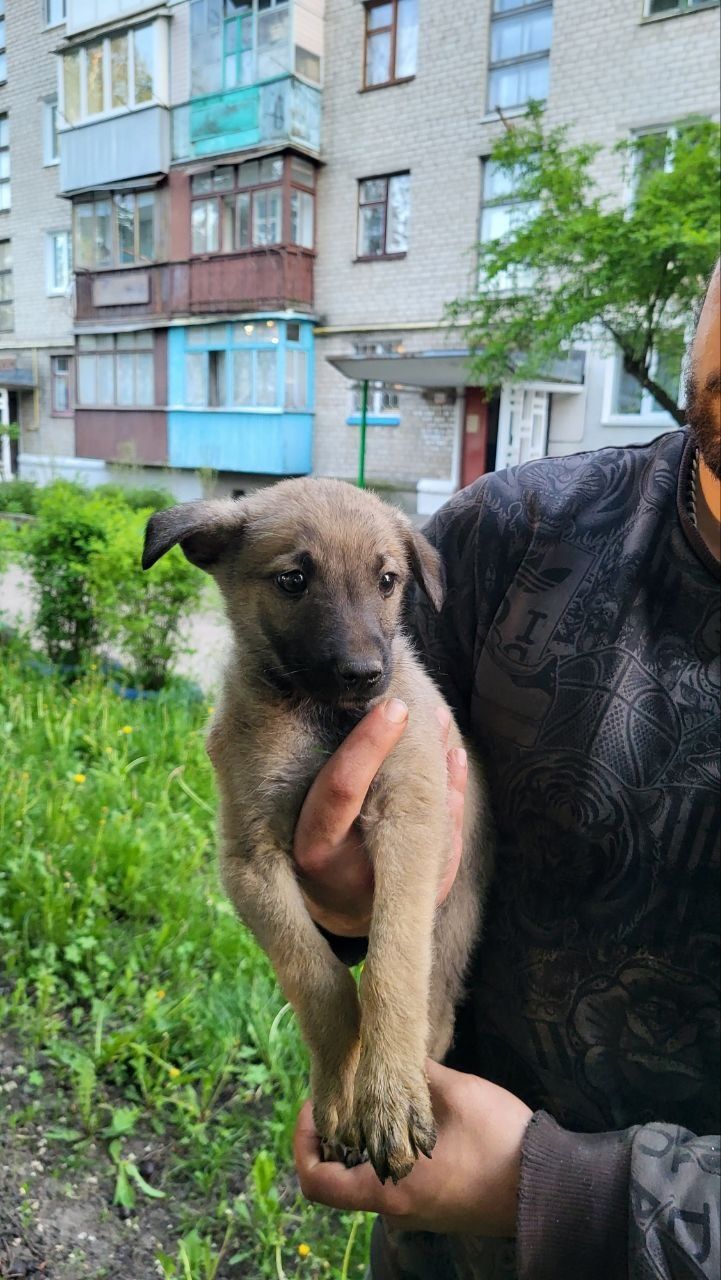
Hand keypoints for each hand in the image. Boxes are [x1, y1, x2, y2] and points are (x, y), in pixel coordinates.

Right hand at [293, 699, 467, 936]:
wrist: (334, 911)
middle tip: (431, 711)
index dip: (370, 745)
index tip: (394, 706)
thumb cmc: (312, 844)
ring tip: (442, 724)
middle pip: (394, 805)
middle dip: (417, 755)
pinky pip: (448, 840)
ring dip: (441, 770)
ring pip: (429, 822)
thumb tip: (353, 702)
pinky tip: (454, 762)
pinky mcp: (425, 892)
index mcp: (313, 845)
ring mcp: (394, 887)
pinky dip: (453, 797)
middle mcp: (352, 872)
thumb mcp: (303, 815)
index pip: (341, 788)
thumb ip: (325, 775)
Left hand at [294, 1059, 531, 1234]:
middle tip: (341, 1095)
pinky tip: (397, 1116)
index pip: (316, 1180)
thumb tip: (390, 1051)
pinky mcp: (431, 1204)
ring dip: (356, 1143)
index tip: (316, 1104)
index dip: (304, 1140)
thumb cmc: (500, 1142)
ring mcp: (413, 1210)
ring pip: (361, 1181)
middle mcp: (393, 1207)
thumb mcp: (454, 1093)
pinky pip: (387, 1181)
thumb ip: (413, 1074)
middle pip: (334, 1180)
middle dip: (330, 1136)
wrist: (548, 1186)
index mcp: (388, 1188)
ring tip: (369, 1098)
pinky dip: (380, 1152)